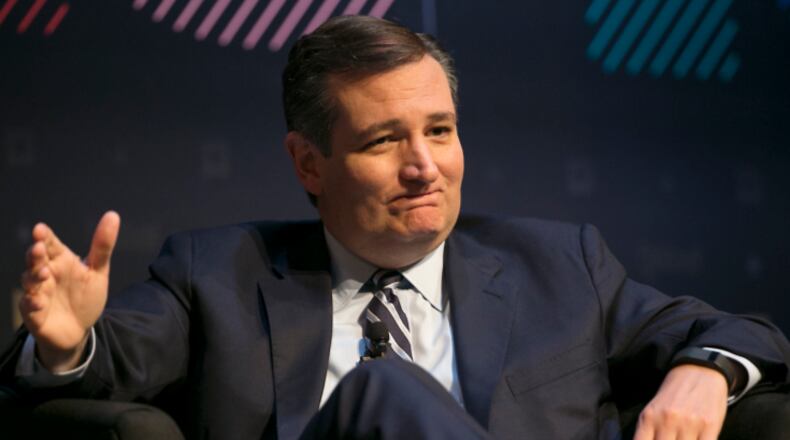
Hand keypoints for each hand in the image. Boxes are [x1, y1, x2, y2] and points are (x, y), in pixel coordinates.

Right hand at [20, 211, 120, 371]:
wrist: (79, 329)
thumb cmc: (85, 297)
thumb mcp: (98, 271)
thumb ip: (102, 246)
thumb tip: (113, 215)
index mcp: (61, 261)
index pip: (51, 245)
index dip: (45, 237)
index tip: (41, 229)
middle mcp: (46, 274)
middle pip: (36, 260)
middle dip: (35, 253)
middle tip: (38, 247)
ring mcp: (37, 292)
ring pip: (29, 281)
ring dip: (34, 276)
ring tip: (44, 272)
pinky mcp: (34, 313)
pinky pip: (29, 306)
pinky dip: (32, 302)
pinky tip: (38, 301)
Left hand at [634, 364, 728, 439]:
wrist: (699, 371)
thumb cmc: (674, 394)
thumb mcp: (654, 409)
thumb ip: (648, 431)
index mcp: (649, 417)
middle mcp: (667, 420)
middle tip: (670, 439)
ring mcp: (689, 424)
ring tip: (681, 438)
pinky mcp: (709, 426)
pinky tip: (696, 439)